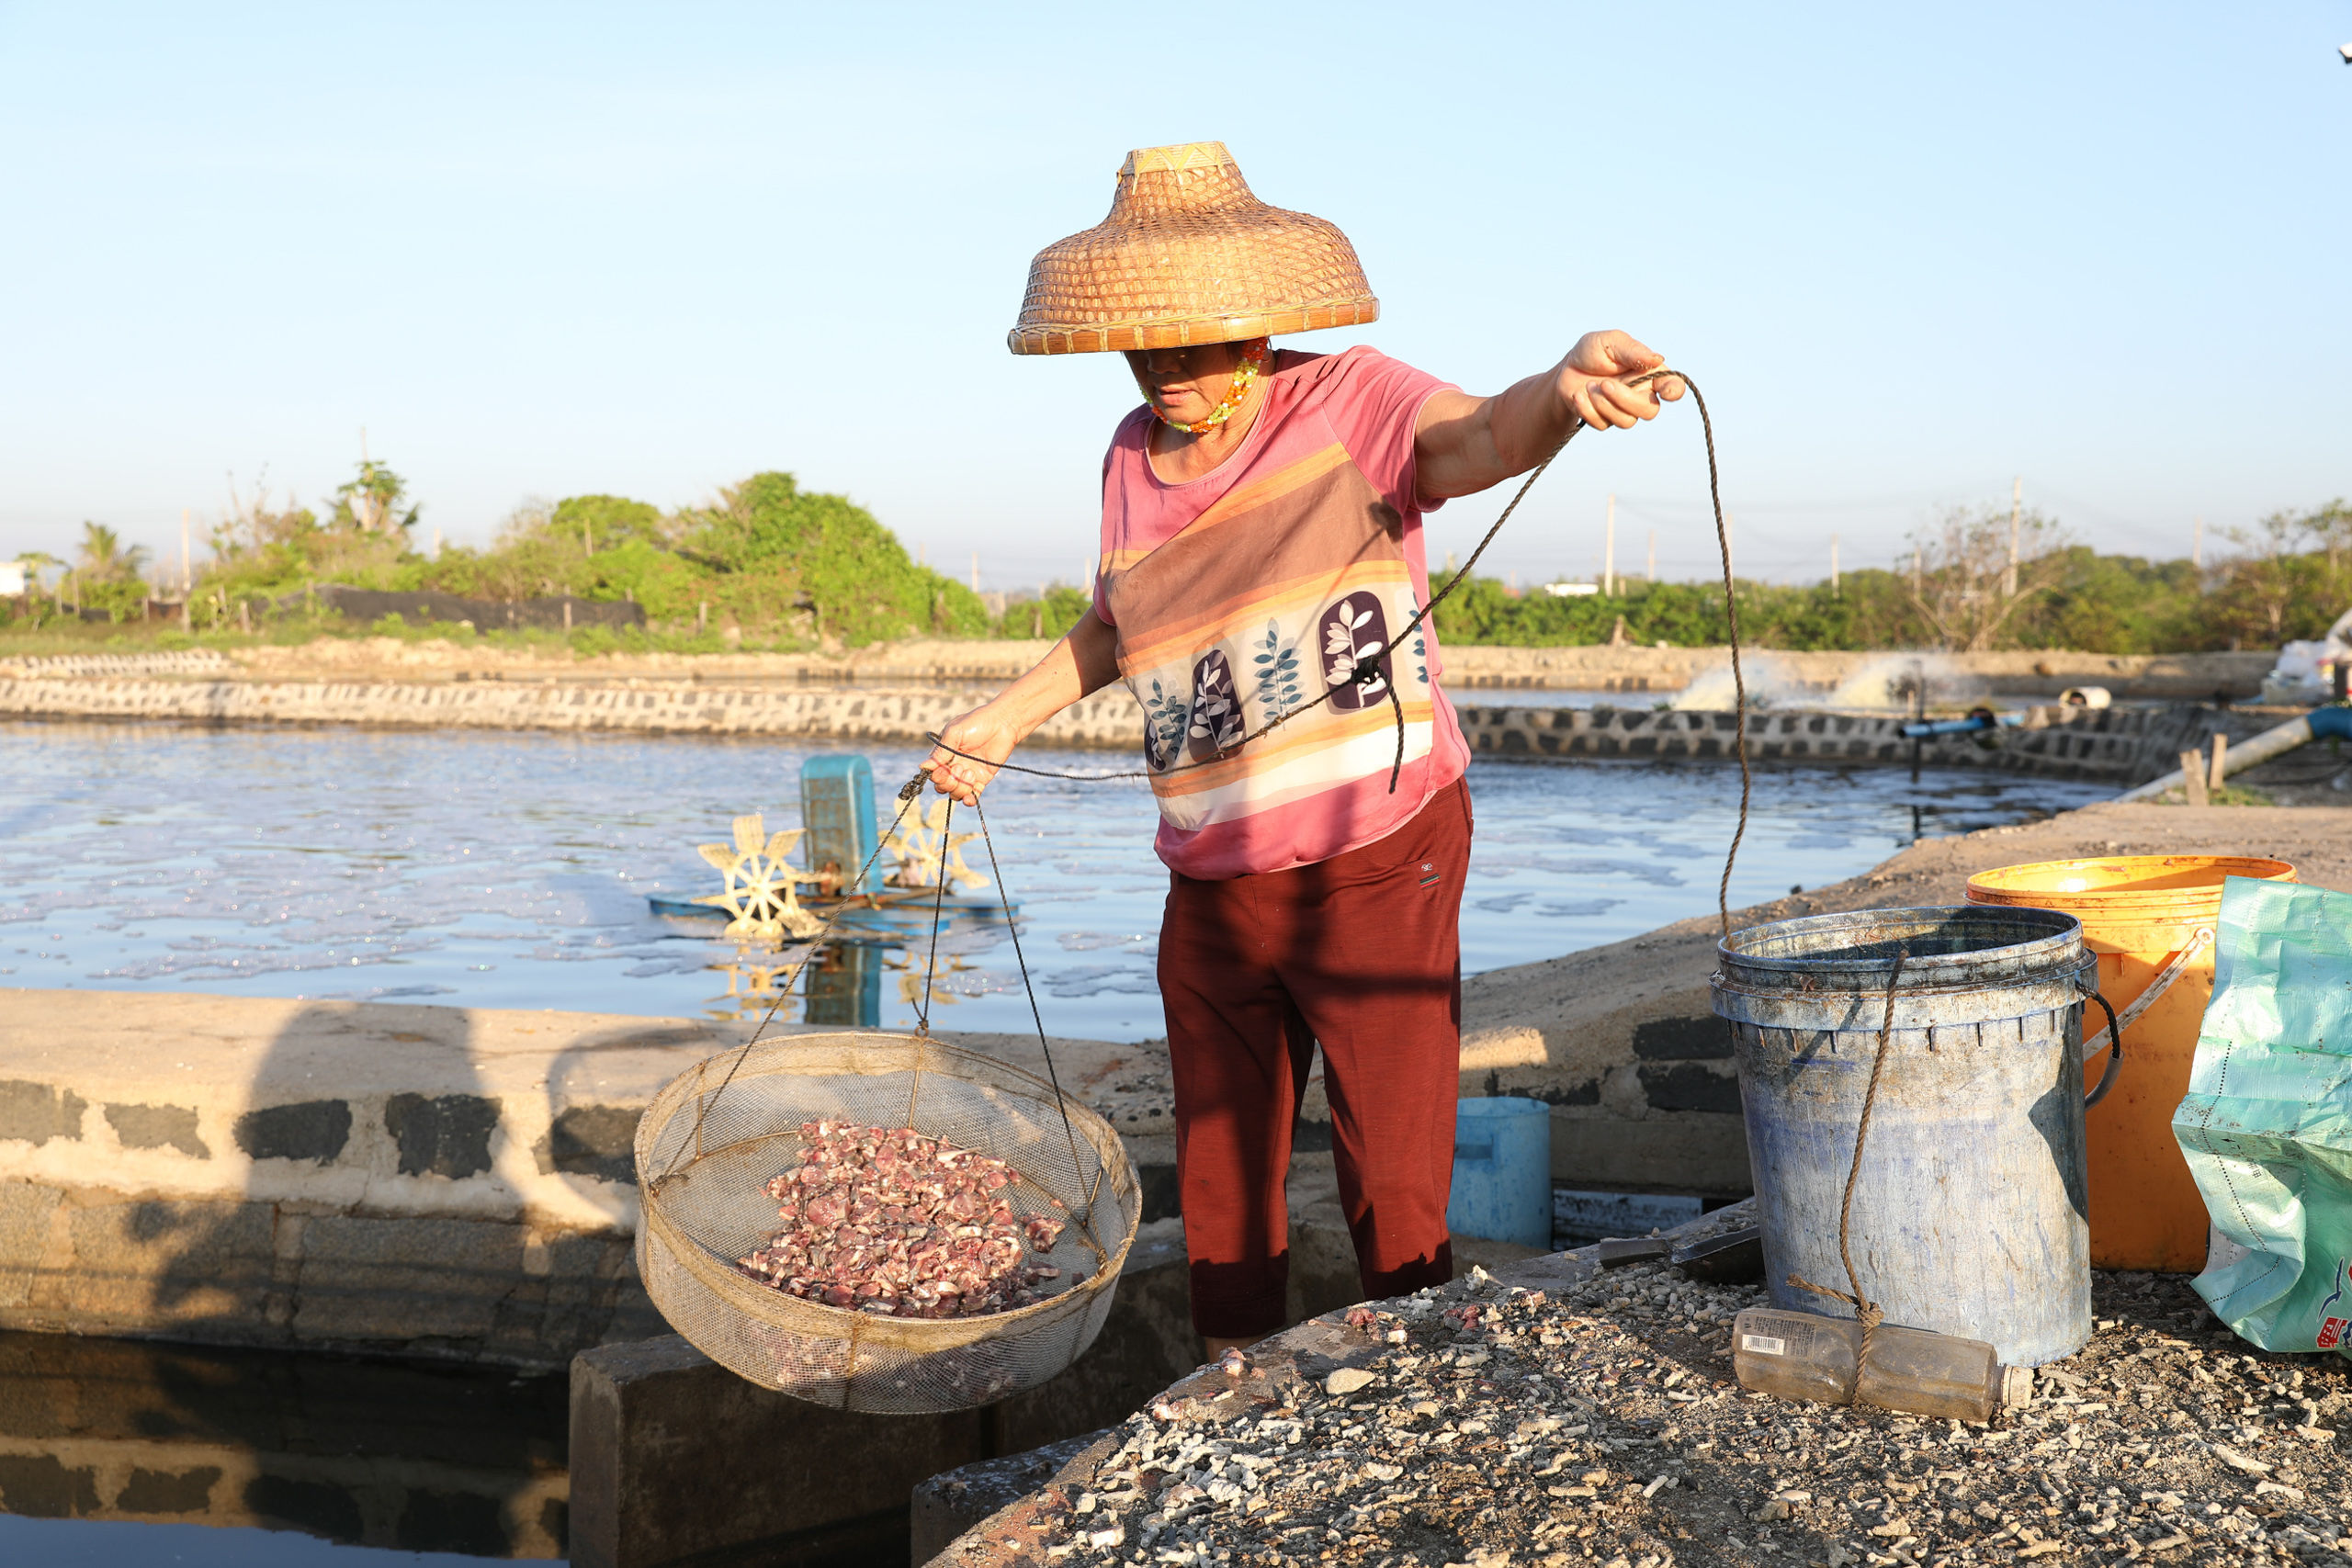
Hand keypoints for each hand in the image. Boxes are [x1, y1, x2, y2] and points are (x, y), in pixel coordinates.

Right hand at [922, 702, 1022, 804]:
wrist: (1002, 723)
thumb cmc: (976, 722)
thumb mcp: (954, 733)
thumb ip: (941, 751)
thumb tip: (923, 767)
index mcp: (945, 755)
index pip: (934, 774)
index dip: (937, 776)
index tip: (945, 768)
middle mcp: (954, 765)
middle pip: (943, 786)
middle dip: (949, 782)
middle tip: (960, 767)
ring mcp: (968, 773)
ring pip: (956, 793)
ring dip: (961, 787)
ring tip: (971, 772)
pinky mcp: (982, 778)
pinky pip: (973, 795)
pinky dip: (970, 800)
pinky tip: (970, 797)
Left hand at [1555, 330, 1682, 429]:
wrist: (1566, 369)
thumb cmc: (1593, 352)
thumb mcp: (1610, 342)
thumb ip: (1632, 350)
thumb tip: (1656, 359)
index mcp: (1650, 373)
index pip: (1673, 386)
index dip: (1674, 391)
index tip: (1665, 392)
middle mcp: (1641, 394)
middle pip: (1650, 410)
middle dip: (1626, 399)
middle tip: (1605, 384)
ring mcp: (1623, 410)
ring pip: (1627, 421)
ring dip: (1604, 404)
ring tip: (1589, 386)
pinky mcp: (1605, 420)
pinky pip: (1603, 424)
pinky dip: (1588, 410)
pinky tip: (1579, 395)